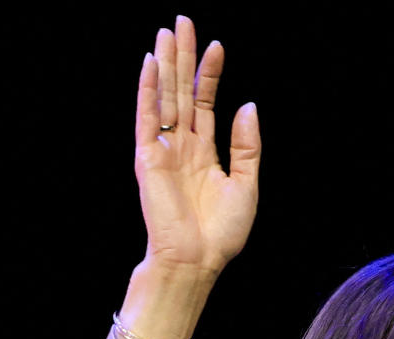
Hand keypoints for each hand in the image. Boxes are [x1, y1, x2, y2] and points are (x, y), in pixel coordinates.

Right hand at [134, 16, 259, 278]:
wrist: (198, 260)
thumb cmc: (221, 233)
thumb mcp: (246, 184)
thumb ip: (246, 145)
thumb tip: (247, 105)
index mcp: (204, 153)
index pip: (205, 103)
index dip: (210, 75)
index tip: (217, 46)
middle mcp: (182, 147)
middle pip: (182, 92)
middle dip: (183, 57)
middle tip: (183, 21)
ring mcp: (163, 150)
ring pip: (164, 98)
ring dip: (164, 65)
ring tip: (166, 32)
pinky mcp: (148, 158)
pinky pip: (146, 118)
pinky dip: (147, 90)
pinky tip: (149, 64)